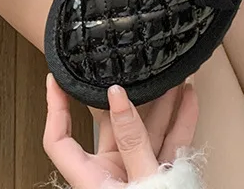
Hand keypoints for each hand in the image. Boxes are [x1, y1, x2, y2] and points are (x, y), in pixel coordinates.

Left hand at [43, 75, 197, 188]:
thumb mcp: (144, 180)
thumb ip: (132, 140)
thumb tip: (115, 96)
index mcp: (93, 180)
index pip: (59, 140)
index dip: (54, 108)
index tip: (54, 79)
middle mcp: (112, 175)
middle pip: (111, 125)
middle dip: (126, 94)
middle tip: (128, 66)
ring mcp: (138, 174)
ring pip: (147, 129)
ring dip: (162, 102)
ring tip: (169, 76)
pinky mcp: (162, 176)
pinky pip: (171, 142)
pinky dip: (182, 120)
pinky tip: (189, 98)